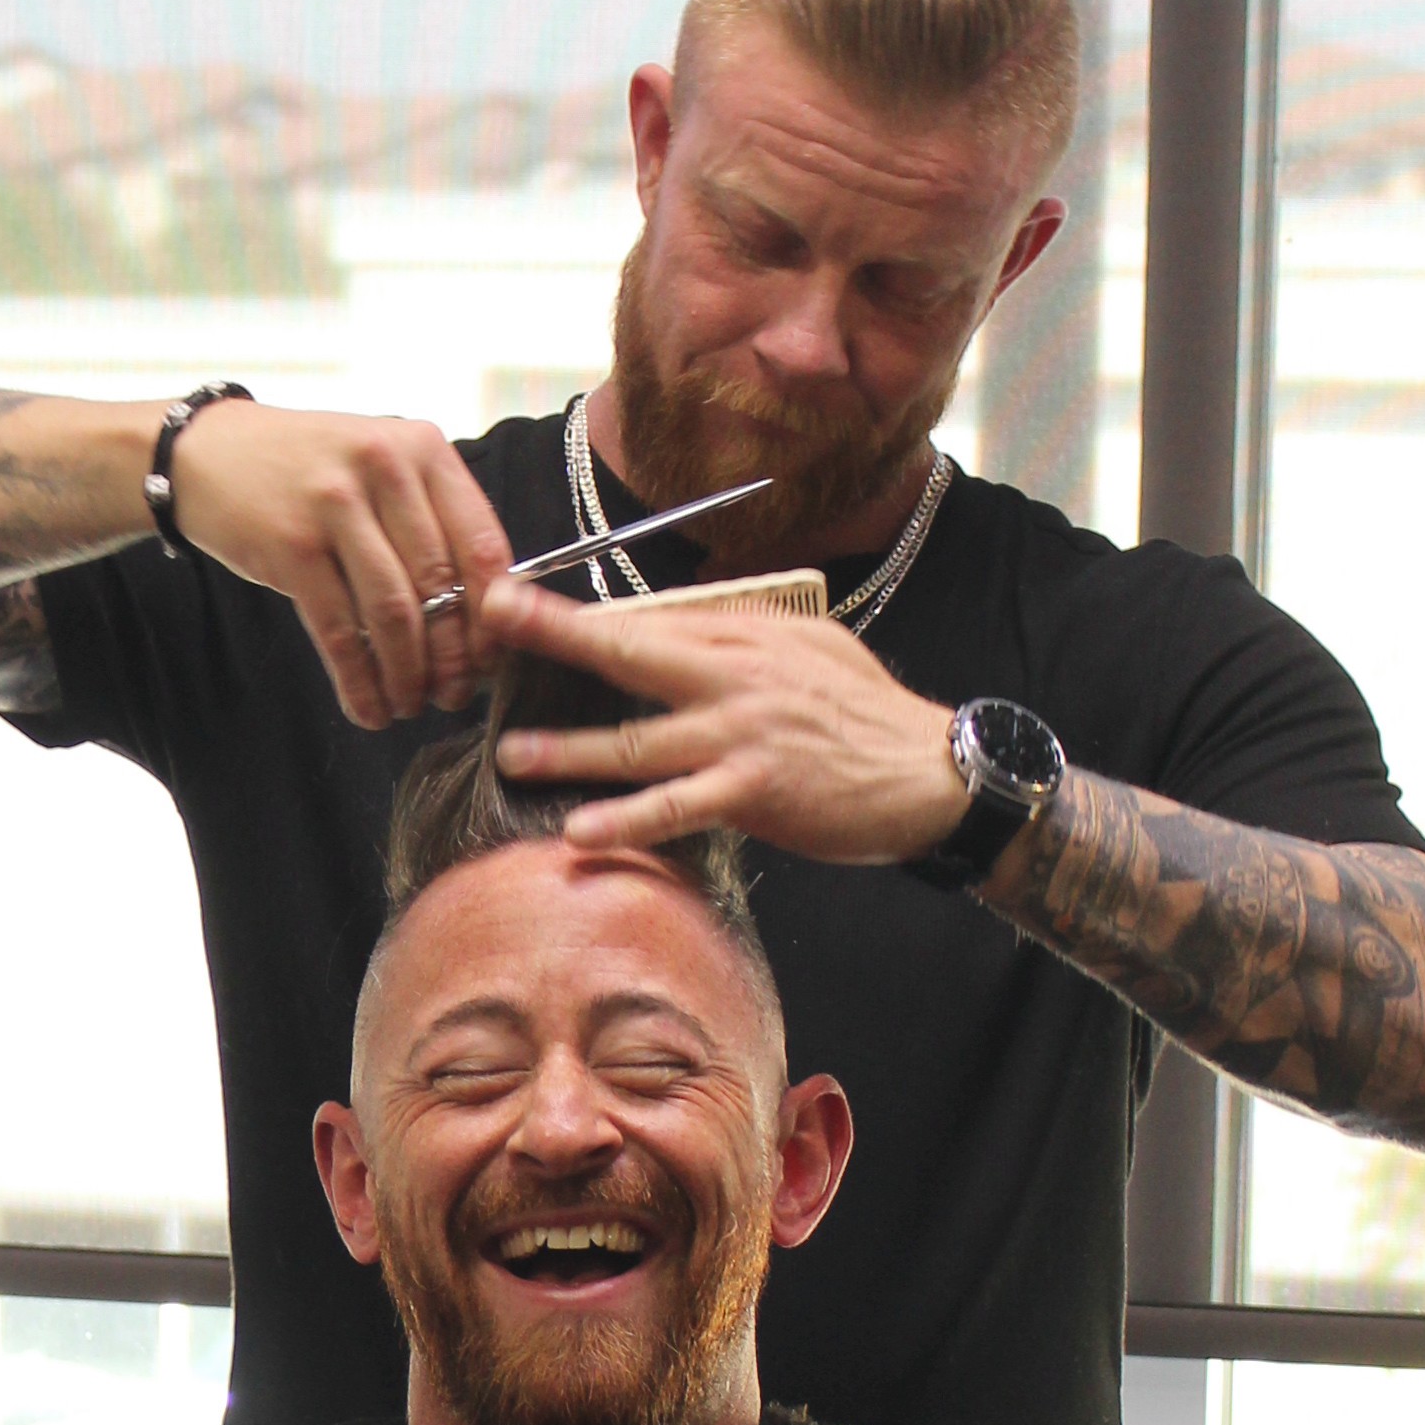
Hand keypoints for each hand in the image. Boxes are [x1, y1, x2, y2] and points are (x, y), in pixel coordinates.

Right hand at [163, 401, 520, 728]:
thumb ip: (429, 519)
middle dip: (453, 657)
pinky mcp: (291, 546)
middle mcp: (385, 468)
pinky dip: (358, 681)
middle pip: (440, 585)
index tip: (492, 659)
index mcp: (423, 448)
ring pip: (394, 614)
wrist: (206, 453)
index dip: (494, 616)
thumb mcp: (378, 467)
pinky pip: (340, 631)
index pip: (482, 544)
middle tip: (454, 695)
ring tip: (409, 706)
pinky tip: (367, 707)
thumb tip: (484, 615)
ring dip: (407, 676)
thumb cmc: (306, 470)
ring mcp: (335, 505)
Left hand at [485, 567, 976, 870]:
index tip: (518, 594)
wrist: (931, 773)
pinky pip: (677, 806)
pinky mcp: (755, 790)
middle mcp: (736, 676)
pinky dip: (627, 819)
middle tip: (493, 616)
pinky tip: (582, 830)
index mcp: (746, 637)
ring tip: (513, 754)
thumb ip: (741, 633)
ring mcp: (741, 734)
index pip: (649, 619)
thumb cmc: (866, 713)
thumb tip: (674, 623)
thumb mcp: (810, 646)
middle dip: (556, 632)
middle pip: (631, 651)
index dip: (580, 612)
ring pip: (639, 739)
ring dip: (569, 749)